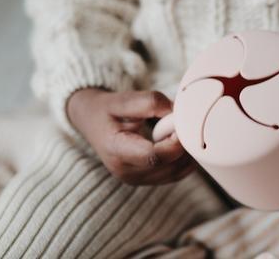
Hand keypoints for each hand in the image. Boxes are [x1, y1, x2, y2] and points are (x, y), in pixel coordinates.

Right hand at [66, 88, 195, 185]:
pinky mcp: (145, 180)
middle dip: (184, 145)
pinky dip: (184, 159)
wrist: (92, 121)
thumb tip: (176, 112)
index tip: (182, 124)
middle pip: (168, 166)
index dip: (174, 143)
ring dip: (186, 152)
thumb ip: (150, 102)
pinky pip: (175, 175)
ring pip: (175, 173)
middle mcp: (125, 171)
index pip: (152, 157)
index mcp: (116, 150)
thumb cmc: (108, 109)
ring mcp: (135, 179)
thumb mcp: (123, 99)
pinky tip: (181, 141)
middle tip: (186, 123)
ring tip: (182, 130)